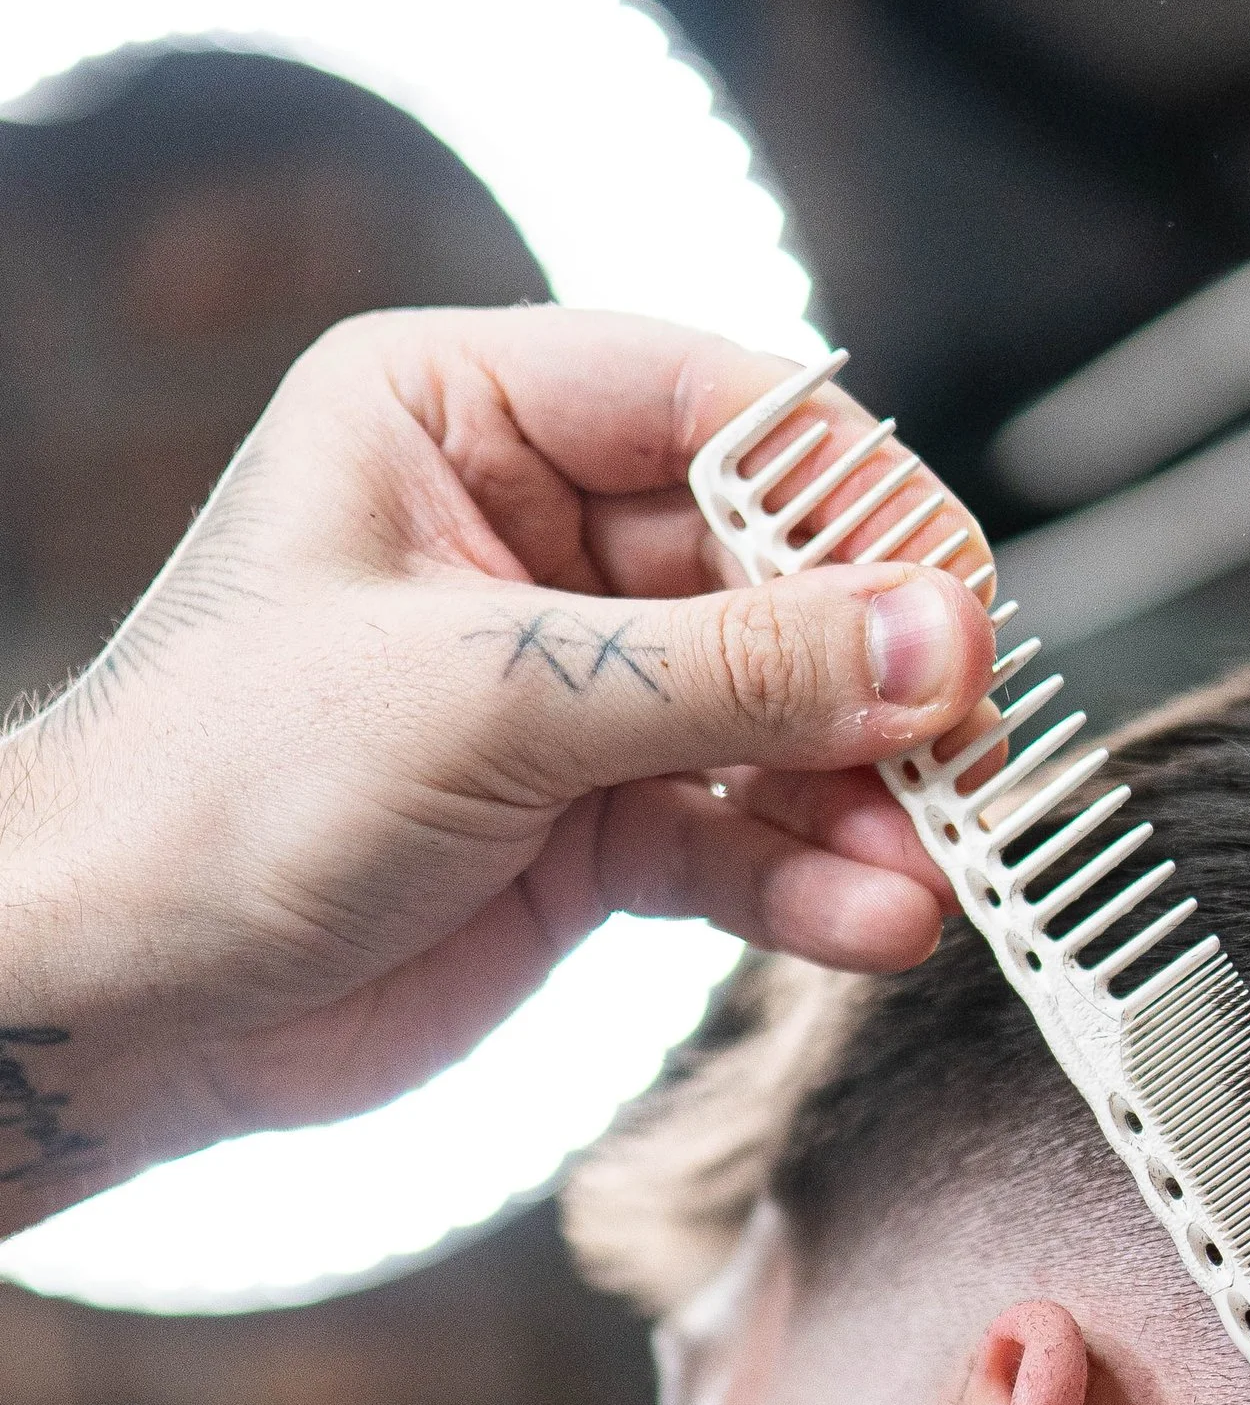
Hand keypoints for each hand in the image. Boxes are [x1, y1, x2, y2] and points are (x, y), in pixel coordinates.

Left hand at [0, 306, 995, 1229]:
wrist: (124, 1000)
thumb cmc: (220, 792)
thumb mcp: (492, 698)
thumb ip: (732, 676)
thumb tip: (939, 642)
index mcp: (459, 415)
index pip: (711, 403)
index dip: (848, 495)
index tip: (955, 590)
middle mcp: (529, 538)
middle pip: (775, 573)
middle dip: (877, 673)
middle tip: (970, 752)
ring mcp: (574, 691)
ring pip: (780, 722)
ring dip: (868, 801)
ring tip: (940, 872)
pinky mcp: (596, 831)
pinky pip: (746, 840)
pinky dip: (817, 883)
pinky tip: (880, 922)